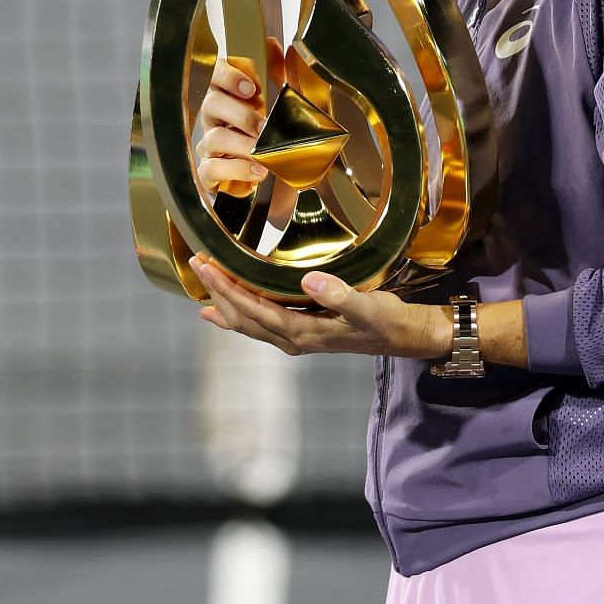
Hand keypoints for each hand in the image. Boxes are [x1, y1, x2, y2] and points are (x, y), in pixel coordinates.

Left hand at [189, 253, 450, 360]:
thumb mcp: (368, 306)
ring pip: (251, 324)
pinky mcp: (304, 332)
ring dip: (227, 306)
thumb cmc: (388, 321)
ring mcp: (298, 338)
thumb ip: (340, 295)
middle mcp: (294, 339)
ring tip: (203, 294)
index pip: (255, 309)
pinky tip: (231, 313)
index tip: (208, 266)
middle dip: (220, 292)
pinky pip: (263, 325)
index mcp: (303, 332)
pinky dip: (242, 317)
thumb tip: (309, 280)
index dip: (229, 289)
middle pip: (245, 318)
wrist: (405, 337)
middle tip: (199, 264)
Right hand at [194, 36, 283, 193]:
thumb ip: (282, 74)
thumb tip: (278, 47)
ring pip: (213, 137)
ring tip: (263, 152)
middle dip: (240, 114)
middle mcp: (216, 117)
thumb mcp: (288, 103)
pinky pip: (212, 169)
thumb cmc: (278, 137)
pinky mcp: (211, 173)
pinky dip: (236, 169)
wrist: (281, 180)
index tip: (250, 87)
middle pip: (212, 104)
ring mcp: (211, 146)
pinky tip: (258, 170)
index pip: (215, 74)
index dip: (228, 76)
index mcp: (231, 94)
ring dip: (241, 144)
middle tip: (264, 126)